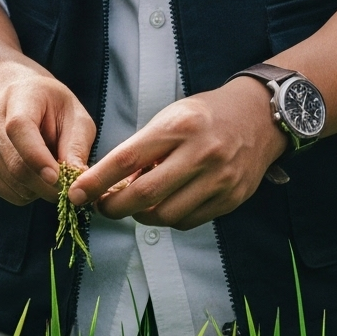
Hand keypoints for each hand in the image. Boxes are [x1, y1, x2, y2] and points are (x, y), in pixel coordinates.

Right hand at [0, 60, 96, 205]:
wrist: (16, 100)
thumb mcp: (75, 117)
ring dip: (39, 189)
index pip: (19, 128)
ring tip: (48, 171)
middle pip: (16, 165)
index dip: (37, 157)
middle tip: (69, 188)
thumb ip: (77, 146)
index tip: (57, 178)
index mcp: (17, 96)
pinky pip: (6, 192)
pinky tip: (32, 175)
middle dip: (47, 185)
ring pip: (13, 183)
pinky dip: (26, 193)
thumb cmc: (52, 109)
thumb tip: (77, 180)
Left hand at [72, 78, 283, 229]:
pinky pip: (188, 221)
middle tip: (102, 207)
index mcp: (178, 127)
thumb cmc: (205, 115)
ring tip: (135, 204)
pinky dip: (168, 218)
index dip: (97, 181)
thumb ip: (144, 148)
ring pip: (165, 215)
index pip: (127, 159)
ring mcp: (219, 179)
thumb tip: (110, 183)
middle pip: (145, 195)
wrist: (260, 116)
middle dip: (114, 207)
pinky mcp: (231, 198)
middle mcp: (200, 154)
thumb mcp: (171, 117)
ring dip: (141, 216)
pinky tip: (164, 205)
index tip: (77, 193)